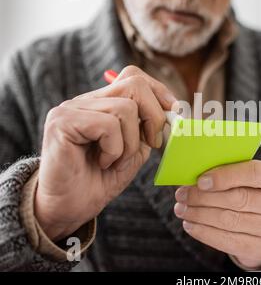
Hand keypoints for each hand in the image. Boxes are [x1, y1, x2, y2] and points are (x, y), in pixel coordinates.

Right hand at [36, 65, 177, 240]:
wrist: (70, 208)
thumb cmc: (101, 180)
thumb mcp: (135, 150)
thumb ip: (149, 128)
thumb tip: (174, 110)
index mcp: (101, 103)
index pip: (133, 76)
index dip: (159, 91)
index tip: (175, 113)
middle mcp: (85, 100)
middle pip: (133, 83)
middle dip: (154, 116)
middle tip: (153, 143)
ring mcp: (71, 108)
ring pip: (125, 108)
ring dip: (131, 143)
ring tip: (116, 161)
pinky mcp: (62, 122)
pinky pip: (108, 125)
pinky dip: (115, 149)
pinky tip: (102, 163)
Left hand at [174, 160, 260, 268]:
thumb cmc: (251, 191)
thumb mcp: (247, 177)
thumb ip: (228, 171)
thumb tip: (193, 173)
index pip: (254, 173)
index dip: (226, 176)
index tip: (201, 180)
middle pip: (239, 199)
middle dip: (204, 197)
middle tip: (182, 194)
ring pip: (230, 220)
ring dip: (200, 215)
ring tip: (182, 209)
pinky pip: (228, 241)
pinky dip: (204, 232)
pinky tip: (190, 225)